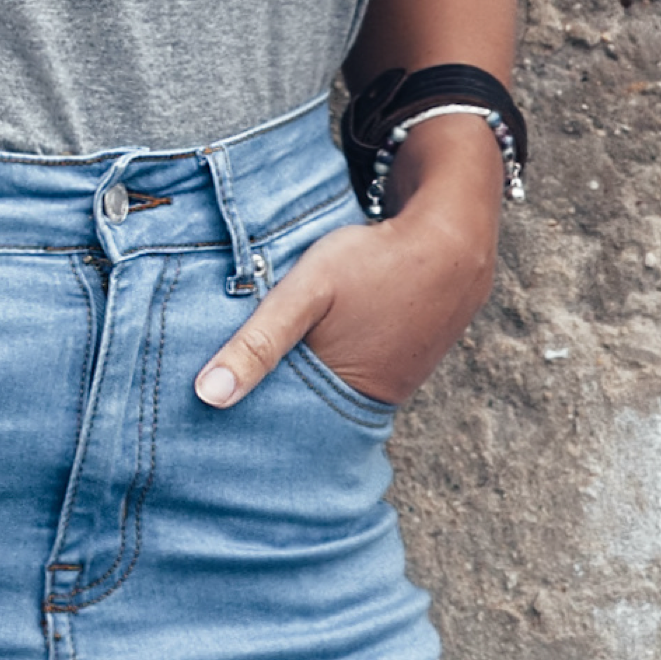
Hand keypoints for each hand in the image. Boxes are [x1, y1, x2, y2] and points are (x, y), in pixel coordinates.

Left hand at [196, 126, 503, 409]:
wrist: (454, 234)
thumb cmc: (377, 260)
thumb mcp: (308, 291)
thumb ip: (259, 342)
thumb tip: (206, 396)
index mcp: (344, 395)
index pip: (285, 425)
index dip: (252, 416)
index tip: (216, 414)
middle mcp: (374, 400)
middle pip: (311, 407)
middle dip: (278, 396)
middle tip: (238, 380)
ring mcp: (397, 380)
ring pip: (337, 385)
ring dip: (311, 372)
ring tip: (278, 355)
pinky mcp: (409, 357)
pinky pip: (362, 366)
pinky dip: (340, 355)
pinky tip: (328, 334)